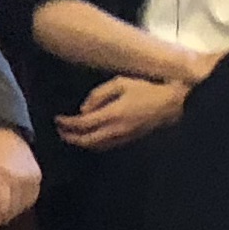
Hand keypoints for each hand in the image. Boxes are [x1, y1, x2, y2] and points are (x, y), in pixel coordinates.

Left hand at [57, 75, 187, 150]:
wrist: (171, 104)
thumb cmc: (146, 89)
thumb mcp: (121, 83)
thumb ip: (99, 95)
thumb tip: (83, 109)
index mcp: (112, 115)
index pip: (82, 124)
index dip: (67, 124)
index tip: (57, 119)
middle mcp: (116, 130)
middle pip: (86, 141)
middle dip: (70, 137)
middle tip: (59, 130)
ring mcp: (123, 138)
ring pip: (96, 146)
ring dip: (80, 142)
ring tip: (70, 135)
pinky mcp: (129, 140)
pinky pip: (106, 146)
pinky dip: (93, 144)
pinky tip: (89, 137)